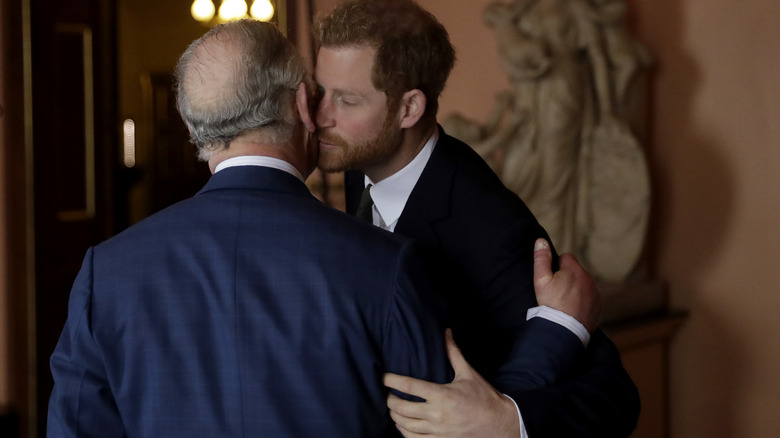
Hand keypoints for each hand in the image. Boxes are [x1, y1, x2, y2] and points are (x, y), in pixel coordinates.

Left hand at [384, 329, 520, 437]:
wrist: (499, 424)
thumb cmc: (484, 397)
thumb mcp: (468, 374)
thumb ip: (453, 353)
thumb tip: (446, 332)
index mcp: (442, 395)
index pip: (409, 386)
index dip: (391, 380)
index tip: (383, 377)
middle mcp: (437, 414)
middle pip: (401, 407)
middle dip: (389, 400)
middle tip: (387, 394)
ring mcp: (437, 431)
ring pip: (404, 425)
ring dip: (394, 416)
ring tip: (393, 408)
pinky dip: (404, 432)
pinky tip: (402, 425)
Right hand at [533, 238, 600, 332]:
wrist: (565, 330)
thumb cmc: (551, 304)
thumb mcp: (541, 280)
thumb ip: (541, 258)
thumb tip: (541, 241)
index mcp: (575, 269)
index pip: (566, 257)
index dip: (556, 266)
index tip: (552, 279)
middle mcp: (588, 278)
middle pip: (576, 271)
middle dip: (567, 277)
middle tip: (556, 292)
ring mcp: (595, 293)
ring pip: (583, 284)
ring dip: (575, 289)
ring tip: (563, 302)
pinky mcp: (598, 306)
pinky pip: (589, 298)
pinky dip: (582, 301)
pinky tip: (572, 310)